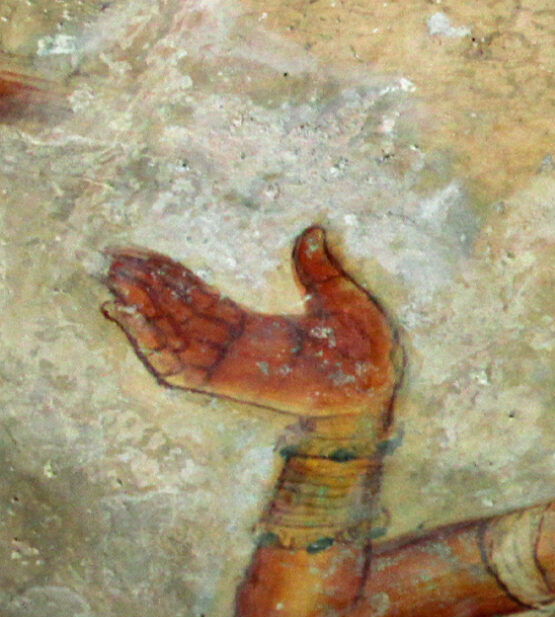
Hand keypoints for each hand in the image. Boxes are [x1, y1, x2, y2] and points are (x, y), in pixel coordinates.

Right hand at [103, 226, 401, 418]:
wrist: (379, 385)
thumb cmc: (369, 349)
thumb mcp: (342, 298)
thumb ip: (319, 270)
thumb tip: (314, 231)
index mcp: (260, 330)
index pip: (202, 302)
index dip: (171, 280)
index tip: (140, 256)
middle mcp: (239, 349)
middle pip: (178, 318)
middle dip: (146, 291)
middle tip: (113, 262)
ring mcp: (233, 367)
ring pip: (172, 339)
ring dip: (142, 314)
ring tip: (115, 284)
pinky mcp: (230, 383)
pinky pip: (180, 367)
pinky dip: (154, 345)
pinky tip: (132, 320)